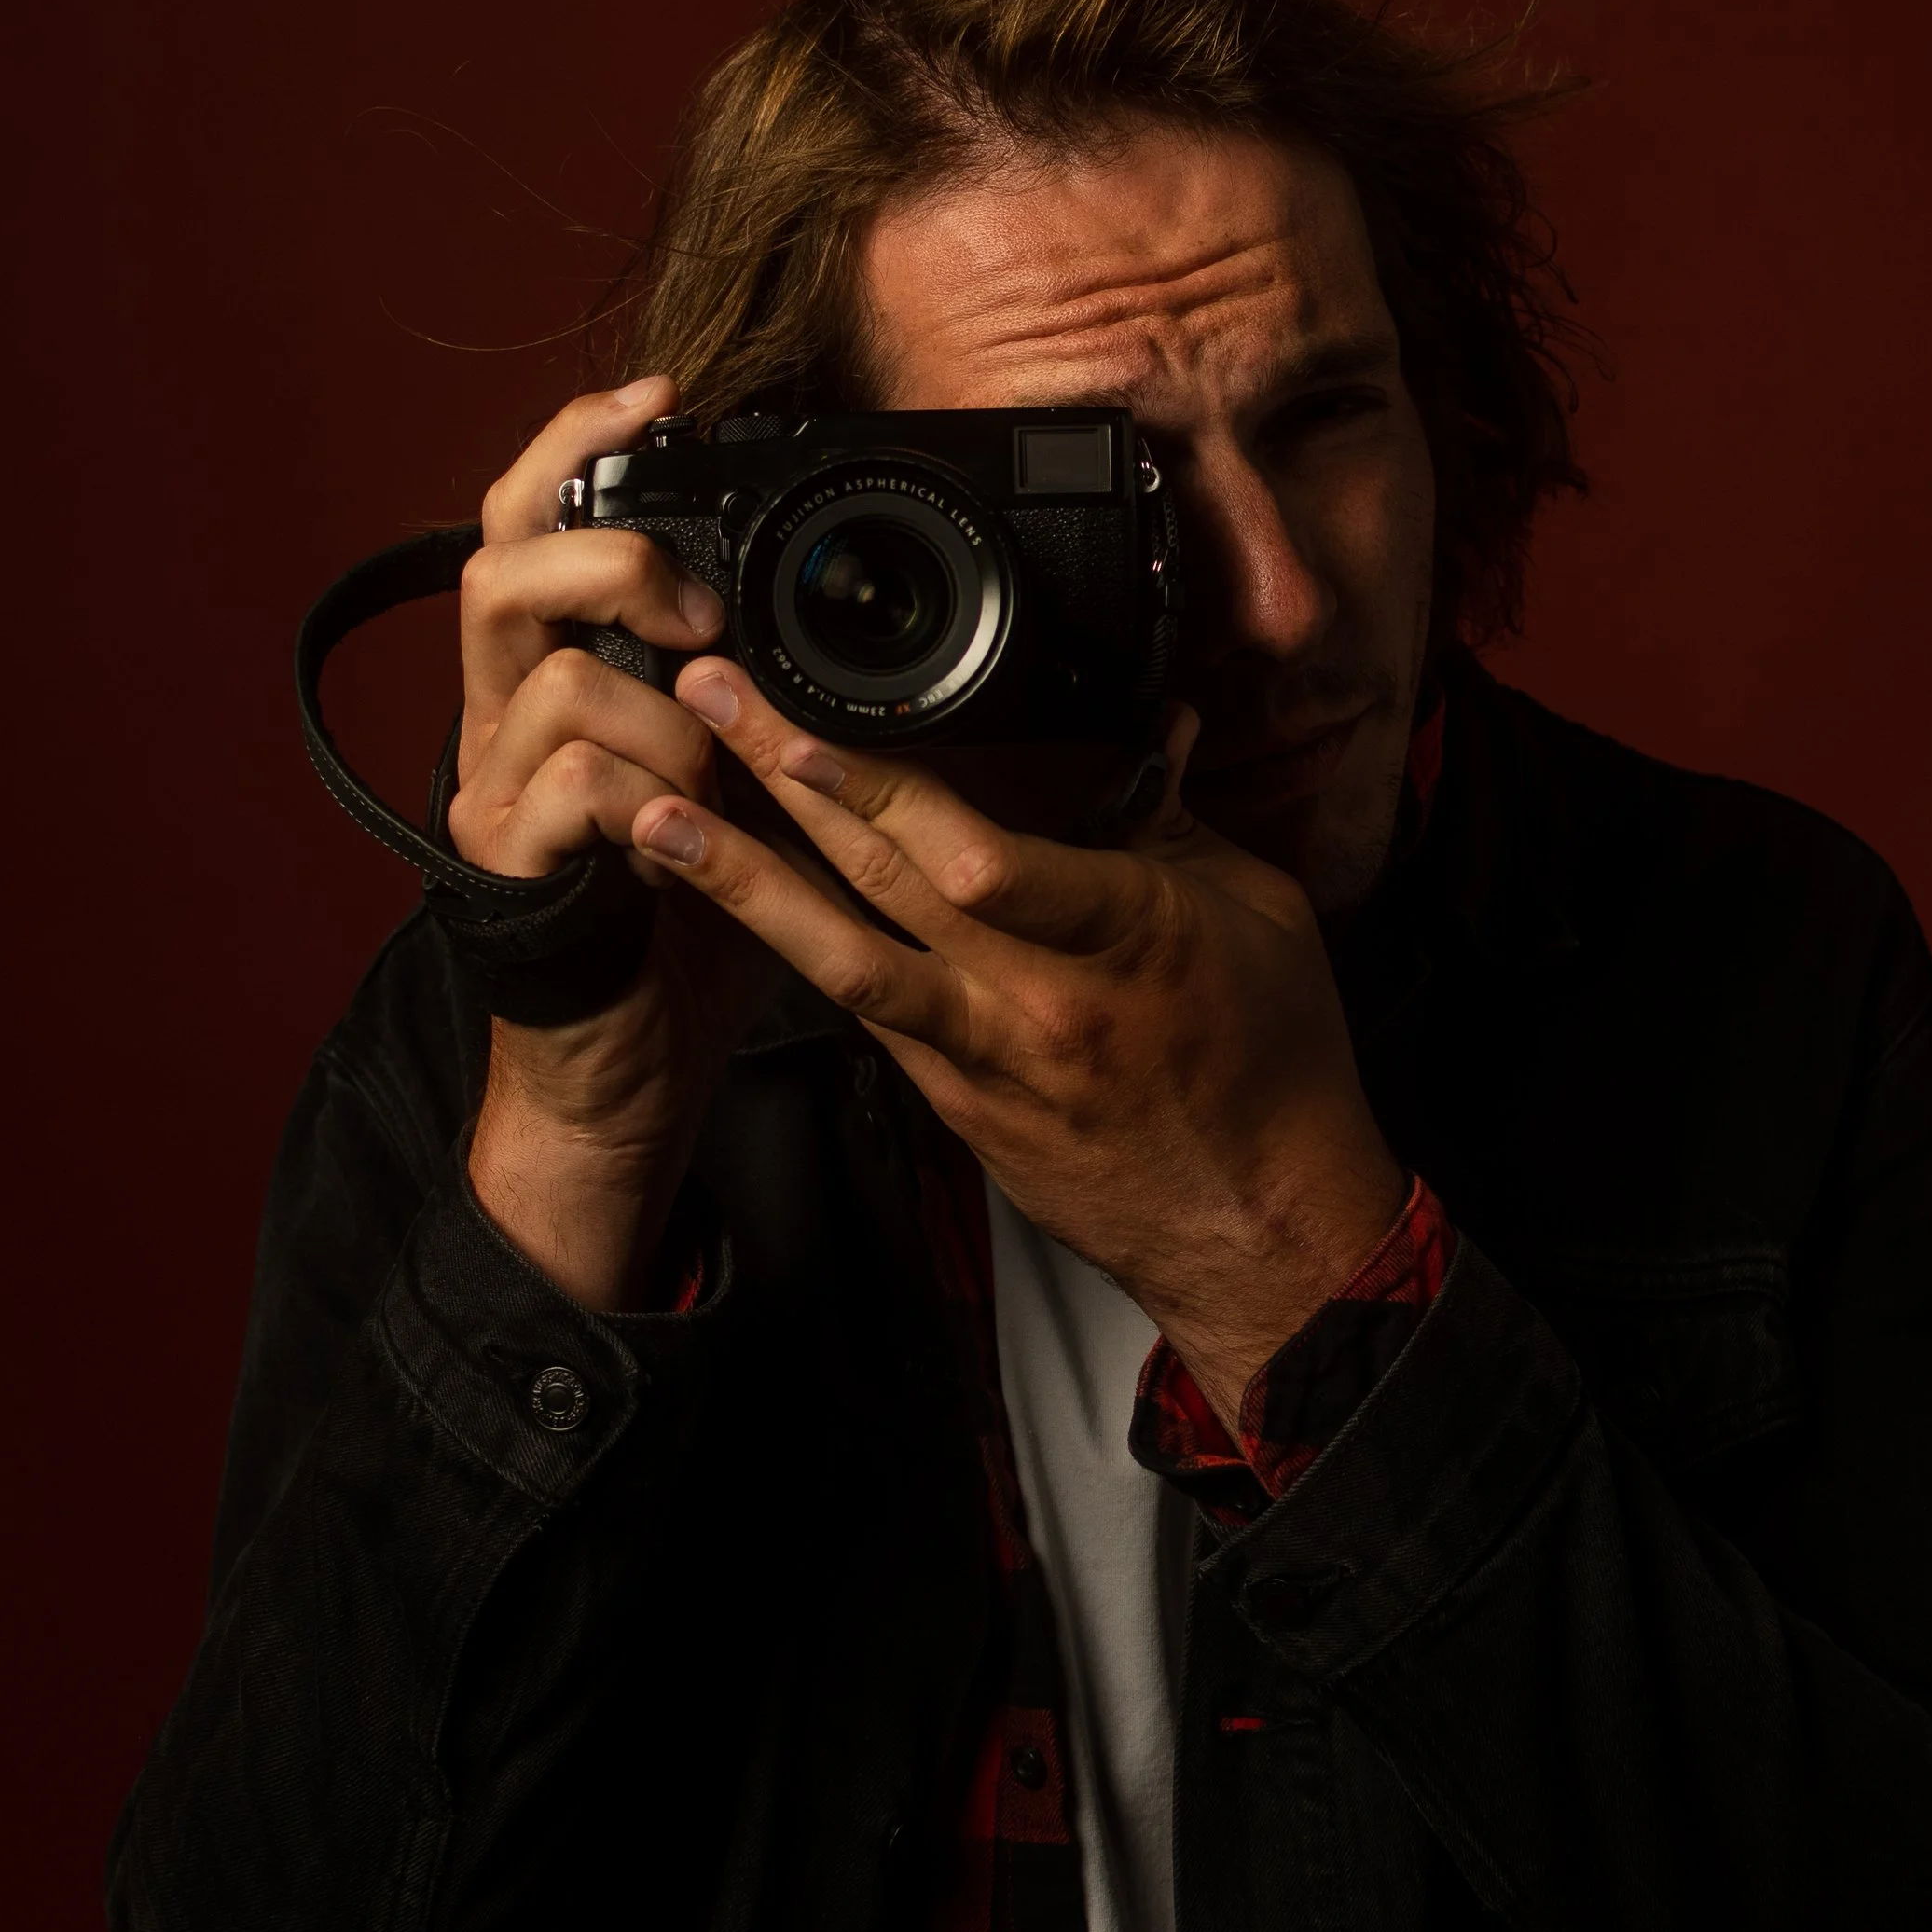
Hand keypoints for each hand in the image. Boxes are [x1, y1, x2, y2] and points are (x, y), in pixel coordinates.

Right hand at [450, 379, 776, 1306]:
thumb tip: (844, 623)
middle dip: (610, 562)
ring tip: (715, 775)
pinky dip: (651, 794)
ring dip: (663, 714)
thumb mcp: (741, 776)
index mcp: (553, 674)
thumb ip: (754, 692)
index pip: (530, 519)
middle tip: (697, 613)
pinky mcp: (507, 864)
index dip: (579, 442)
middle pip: (497, 565)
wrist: (629, 1068)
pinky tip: (686, 837)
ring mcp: (491, 789)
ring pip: (551, 679)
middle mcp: (500, 716)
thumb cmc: (690, 918)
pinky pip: (571, 784)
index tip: (662, 393)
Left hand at [630, 660, 1409, 1422]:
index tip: (808, 721)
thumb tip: (1148, 726)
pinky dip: (796, 949)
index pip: (980, 863)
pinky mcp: (953, 1102)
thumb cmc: (1274, 1069)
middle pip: (882, 882)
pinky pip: (862, 1012)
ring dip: (742, 880)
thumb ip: (1178, 817)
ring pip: (840, 957)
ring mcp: (980, 1059)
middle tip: (701, 701)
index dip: (882, 794)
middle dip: (783, 781)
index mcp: (1122, 937)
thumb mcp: (1256, 913)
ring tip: (657, 815)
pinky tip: (735, 898)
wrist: (1258, 1230)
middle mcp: (1032, 1001)